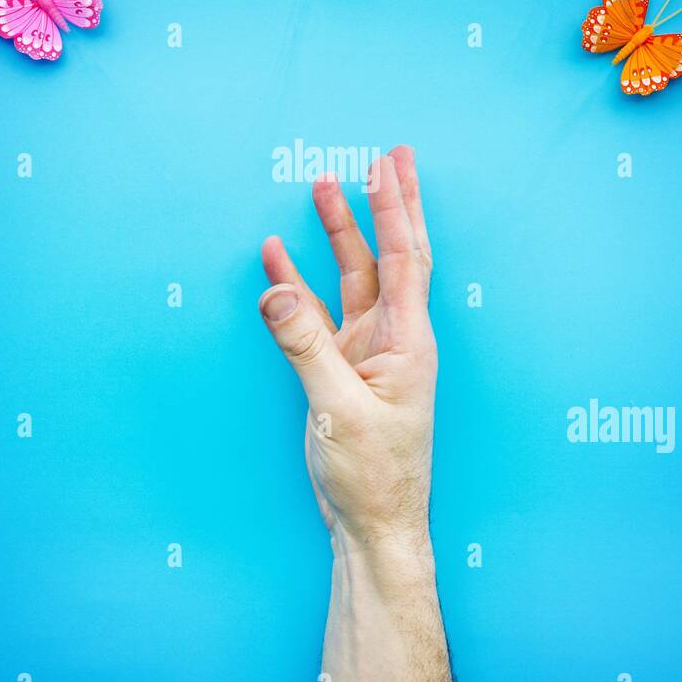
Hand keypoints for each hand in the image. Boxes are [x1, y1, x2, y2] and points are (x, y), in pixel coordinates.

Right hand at [259, 146, 436, 559]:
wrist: (372, 525)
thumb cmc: (373, 475)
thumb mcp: (337, 409)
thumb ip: (305, 347)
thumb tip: (274, 290)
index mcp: (407, 341)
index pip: (404, 260)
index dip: (394, 210)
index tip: (386, 165)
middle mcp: (391, 337)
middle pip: (390, 255)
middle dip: (387, 205)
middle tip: (383, 156)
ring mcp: (365, 352)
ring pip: (353, 277)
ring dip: (338, 235)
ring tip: (320, 187)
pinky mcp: (341, 369)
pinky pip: (319, 313)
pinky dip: (300, 283)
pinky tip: (277, 258)